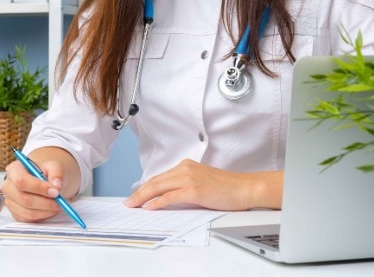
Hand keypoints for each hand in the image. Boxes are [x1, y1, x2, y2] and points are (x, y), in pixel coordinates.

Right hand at [1, 158, 65, 223]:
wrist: (45, 182)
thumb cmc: (46, 173)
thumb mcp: (53, 166)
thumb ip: (56, 172)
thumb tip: (56, 185)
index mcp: (14, 170)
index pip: (21, 180)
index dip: (38, 187)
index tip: (55, 191)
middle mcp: (8, 186)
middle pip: (24, 198)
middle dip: (46, 202)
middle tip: (60, 201)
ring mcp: (10, 202)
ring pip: (28, 212)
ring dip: (47, 211)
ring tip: (59, 205)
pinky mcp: (15, 214)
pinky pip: (30, 220)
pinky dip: (44, 216)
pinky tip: (51, 209)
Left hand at [124, 159, 282, 210]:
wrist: (244, 188)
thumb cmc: (227, 187)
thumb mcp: (202, 181)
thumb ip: (185, 185)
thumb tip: (169, 196)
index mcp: (187, 166)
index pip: (160, 177)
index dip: (146, 187)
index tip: (136, 195)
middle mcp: (185, 168)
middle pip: (155, 181)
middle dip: (139, 192)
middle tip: (129, 201)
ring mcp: (189, 178)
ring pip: (159, 187)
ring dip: (143, 197)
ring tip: (133, 204)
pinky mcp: (194, 190)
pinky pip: (170, 196)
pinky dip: (157, 202)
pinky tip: (149, 207)